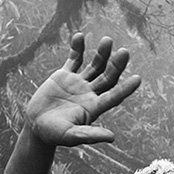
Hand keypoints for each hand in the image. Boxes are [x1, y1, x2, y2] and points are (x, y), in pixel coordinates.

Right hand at [26, 33, 141, 146]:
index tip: (137, 79)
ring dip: (102, 54)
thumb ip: (90, 135)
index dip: (125, 89)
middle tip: (125, 52)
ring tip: (107, 40)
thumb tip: (112, 137)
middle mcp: (90, 94)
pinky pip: (74, 59)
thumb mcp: (71, 136)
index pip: (114, 96)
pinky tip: (79, 36)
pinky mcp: (65, 75)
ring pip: (95, 65)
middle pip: (108, 77)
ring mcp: (78, 83)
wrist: (36, 126)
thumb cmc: (54, 135)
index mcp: (94, 108)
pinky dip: (77, 48)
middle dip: (116, 65)